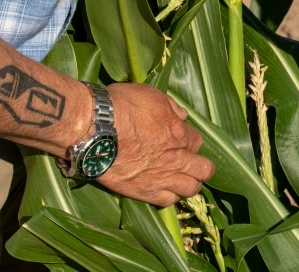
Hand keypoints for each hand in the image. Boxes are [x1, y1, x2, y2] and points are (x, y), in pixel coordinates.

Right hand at [95, 83, 214, 206]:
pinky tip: (165, 191)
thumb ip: (171, 107)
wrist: (95, 131)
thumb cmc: (122, 107)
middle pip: (203, 169)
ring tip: (184, 181)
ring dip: (190, 184)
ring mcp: (161, 177)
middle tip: (196, 165)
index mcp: (179, 133)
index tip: (183, 139)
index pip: (198, 142)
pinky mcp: (143, 192)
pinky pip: (167, 201)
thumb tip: (182, 115)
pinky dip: (170, 197)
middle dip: (203, 167)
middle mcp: (175, 158)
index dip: (191, 141)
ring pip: (190, 189)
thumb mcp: (151, 95)